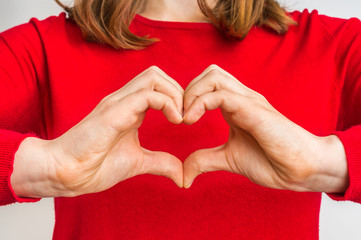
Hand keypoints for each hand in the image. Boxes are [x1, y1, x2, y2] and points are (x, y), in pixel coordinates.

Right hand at [12, 66, 183, 197]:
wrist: (65, 174)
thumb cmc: (95, 165)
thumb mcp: (138, 162)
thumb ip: (161, 163)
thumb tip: (182, 175)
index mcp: (130, 108)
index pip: (157, 85)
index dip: (177, 97)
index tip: (186, 120)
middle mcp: (124, 100)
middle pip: (157, 74)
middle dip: (179, 91)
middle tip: (186, 116)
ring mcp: (118, 103)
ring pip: (153, 77)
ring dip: (175, 94)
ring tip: (180, 118)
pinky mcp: (114, 112)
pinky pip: (146, 95)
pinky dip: (167, 103)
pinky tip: (175, 121)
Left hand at [183, 65, 348, 192]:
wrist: (302, 169)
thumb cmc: (272, 161)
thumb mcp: (229, 159)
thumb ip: (205, 160)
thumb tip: (184, 173)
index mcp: (235, 106)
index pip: (207, 84)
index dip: (188, 97)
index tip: (179, 119)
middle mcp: (241, 98)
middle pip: (209, 73)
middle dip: (188, 90)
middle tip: (179, 115)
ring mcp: (248, 101)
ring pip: (213, 76)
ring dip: (192, 93)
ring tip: (185, 117)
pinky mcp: (253, 109)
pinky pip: (221, 94)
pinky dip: (200, 103)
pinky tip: (191, 120)